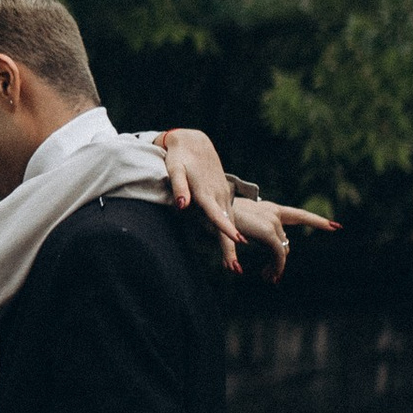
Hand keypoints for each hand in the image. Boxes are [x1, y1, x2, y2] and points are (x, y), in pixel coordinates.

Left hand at [156, 125, 243, 273]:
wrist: (195, 142)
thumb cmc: (180, 158)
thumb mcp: (175, 169)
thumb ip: (179, 188)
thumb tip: (182, 207)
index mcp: (206, 193)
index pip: (216, 215)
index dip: (226, 229)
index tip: (238, 242)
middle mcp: (219, 196)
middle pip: (227, 226)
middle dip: (231, 248)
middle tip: (234, 270)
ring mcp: (223, 196)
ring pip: (230, 223)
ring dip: (231, 244)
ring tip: (233, 267)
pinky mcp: (224, 196)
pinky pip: (228, 217)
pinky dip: (231, 232)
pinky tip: (232, 247)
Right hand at [230, 193, 338, 281]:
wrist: (210, 209)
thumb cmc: (221, 218)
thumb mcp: (241, 227)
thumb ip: (256, 237)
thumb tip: (267, 256)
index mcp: (270, 210)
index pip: (299, 215)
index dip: (318, 221)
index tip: (337, 226)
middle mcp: (274, 213)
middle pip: (285, 243)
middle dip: (280, 262)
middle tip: (270, 277)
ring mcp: (273, 222)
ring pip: (283, 251)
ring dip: (277, 267)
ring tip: (269, 278)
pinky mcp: (268, 232)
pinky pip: (279, 254)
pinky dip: (277, 266)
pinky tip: (269, 275)